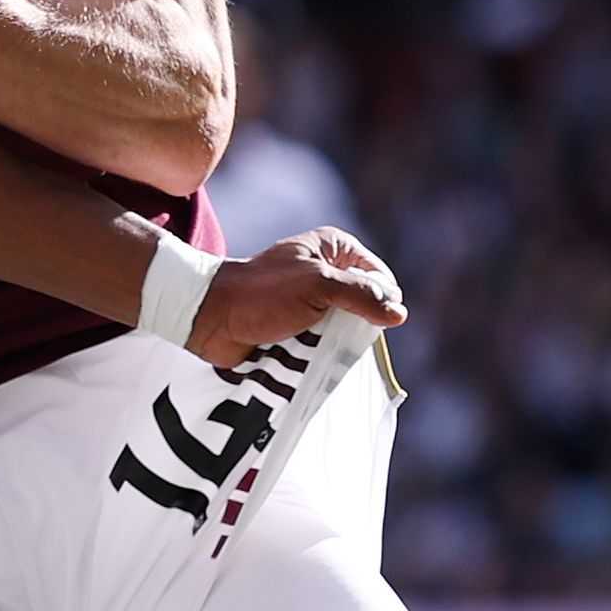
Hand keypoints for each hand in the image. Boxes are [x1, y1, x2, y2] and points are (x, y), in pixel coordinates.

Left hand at [183, 228, 404, 366]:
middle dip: (353, 329)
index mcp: (334, 249)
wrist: (211, 318)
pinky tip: (303, 362)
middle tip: (332, 337)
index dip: (379, 299)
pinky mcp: (298, 329)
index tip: (366, 319)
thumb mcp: (318, 285)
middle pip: (363, 308)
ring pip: (343, 332)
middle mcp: (326, 273)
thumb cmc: (262, 293)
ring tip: (310, 349)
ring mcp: (312, 303)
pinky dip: (316, 357)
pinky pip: (321, 347)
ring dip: (332, 347)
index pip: (379, 277)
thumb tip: (399, 313)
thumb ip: (361, 295)